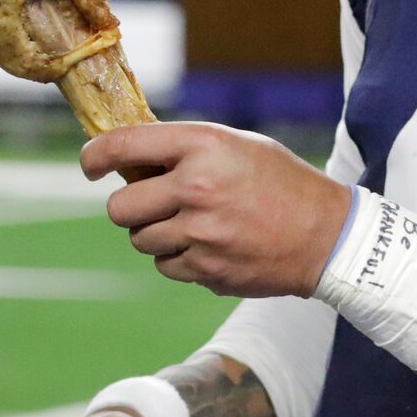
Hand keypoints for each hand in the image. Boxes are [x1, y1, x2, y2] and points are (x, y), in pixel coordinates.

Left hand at [81, 123, 352, 298]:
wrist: (327, 236)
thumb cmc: (282, 183)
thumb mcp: (237, 145)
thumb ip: (185, 149)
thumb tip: (128, 159)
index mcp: (203, 147)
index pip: (123, 146)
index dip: (95, 156)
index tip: (90, 164)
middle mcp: (196, 188)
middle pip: (120, 207)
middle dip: (128, 206)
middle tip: (149, 203)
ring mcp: (200, 234)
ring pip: (140, 240)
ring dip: (154, 234)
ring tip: (189, 225)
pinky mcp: (207, 270)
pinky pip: (166, 266)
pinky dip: (177, 259)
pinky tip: (207, 246)